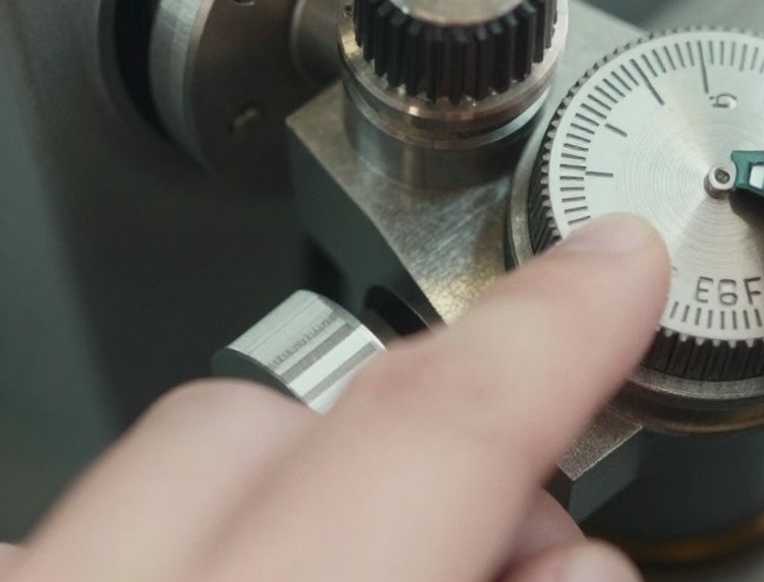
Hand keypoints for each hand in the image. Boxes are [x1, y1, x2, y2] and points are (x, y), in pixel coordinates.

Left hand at [0, 215, 668, 581]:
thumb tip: (576, 561)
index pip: (430, 433)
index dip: (551, 331)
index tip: (614, 266)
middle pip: (279, 412)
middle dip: (420, 441)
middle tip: (510, 532)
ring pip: (176, 456)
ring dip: (305, 496)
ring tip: (381, 565)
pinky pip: (94, 522)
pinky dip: (203, 540)